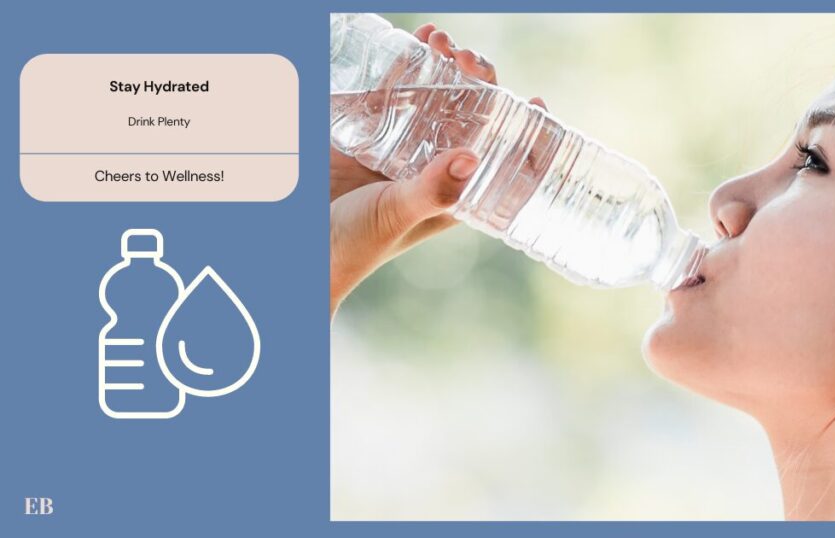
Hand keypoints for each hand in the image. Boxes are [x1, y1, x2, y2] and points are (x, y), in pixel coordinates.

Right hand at [329, 23, 547, 314]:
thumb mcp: (396, 215)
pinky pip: (392, 90)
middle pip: (470, 118)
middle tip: (471, 60)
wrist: (293, 244)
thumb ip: (432, 189)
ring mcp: (399, 146)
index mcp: (451, 195)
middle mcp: (430, 167)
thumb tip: (473, 156)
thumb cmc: (352, 245)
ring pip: (435, 99)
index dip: (525, 135)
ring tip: (444, 42)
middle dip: (479, 85)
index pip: (500, 164)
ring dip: (446, 68)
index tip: (538, 103)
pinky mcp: (365, 129)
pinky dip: (407, 65)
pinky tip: (419, 43)